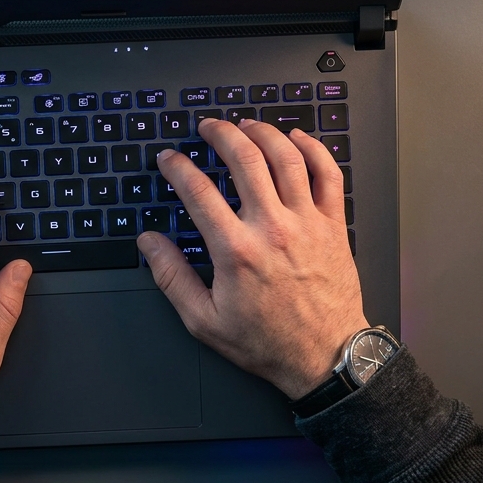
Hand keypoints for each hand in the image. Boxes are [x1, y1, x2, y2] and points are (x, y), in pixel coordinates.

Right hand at [136, 118, 367, 399]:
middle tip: (207, 127)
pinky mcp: (333, 225)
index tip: (169, 159)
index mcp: (236, 251)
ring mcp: (307, 223)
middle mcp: (272, 228)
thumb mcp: (203, 320)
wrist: (324, 357)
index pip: (198, 191)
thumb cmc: (266, 341)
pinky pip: (328, 174)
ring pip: (286, 158)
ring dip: (262, 133)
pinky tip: (295, 138)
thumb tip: (149, 242)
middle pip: (245, 160)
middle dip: (221, 134)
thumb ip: (172, 276)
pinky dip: (313, 149)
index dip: (178, 167)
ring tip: (245, 124)